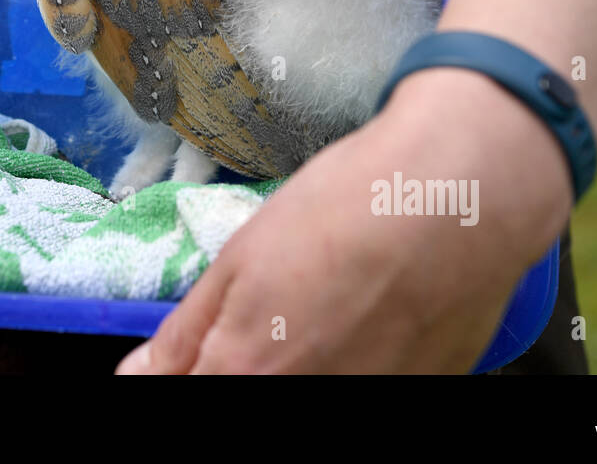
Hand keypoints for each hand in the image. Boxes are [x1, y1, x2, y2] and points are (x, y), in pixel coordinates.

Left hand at [115, 69, 572, 372]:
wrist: (460, 195)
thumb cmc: (345, 210)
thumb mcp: (241, 256)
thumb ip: (185, 333)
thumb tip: (137, 375)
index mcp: (245, 373)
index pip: (191, 395)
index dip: (192, 372)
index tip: (203, 353)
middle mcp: (304, 402)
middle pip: (252, 393)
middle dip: (251, 363)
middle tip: (281, 314)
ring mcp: (368, 401)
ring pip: (315, 390)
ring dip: (308, 361)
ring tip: (334, 306)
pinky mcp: (422, 394)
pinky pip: (368, 386)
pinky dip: (361, 362)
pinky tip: (375, 317)